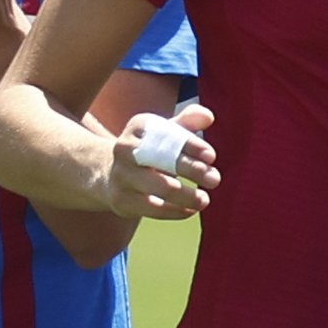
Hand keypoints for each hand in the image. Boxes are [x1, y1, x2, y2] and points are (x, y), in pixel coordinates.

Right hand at [106, 98, 217, 221]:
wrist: (113, 174)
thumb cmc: (153, 151)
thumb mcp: (166, 132)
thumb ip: (188, 122)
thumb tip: (207, 116)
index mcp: (140, 126)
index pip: (169, 133)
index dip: (192, 145)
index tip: (211, 156)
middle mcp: (126, 149)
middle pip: (163, 159)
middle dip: (192, 169)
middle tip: (215, 179)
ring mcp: (122, 175)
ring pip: (160, 187)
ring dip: (187, 195)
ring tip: (205, 200)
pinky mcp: (122, 200)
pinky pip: (153, 208)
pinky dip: (176, 211)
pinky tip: (191, 211)